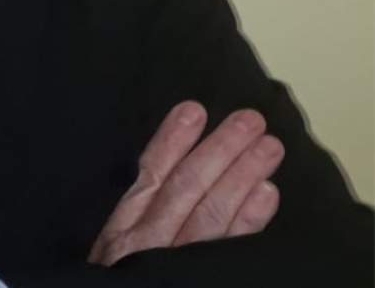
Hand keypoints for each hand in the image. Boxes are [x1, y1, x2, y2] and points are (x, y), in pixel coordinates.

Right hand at [88, 100, 283, 265]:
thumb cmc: (115, 283)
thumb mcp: (112, 250)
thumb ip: (138, 211)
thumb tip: (169, 162)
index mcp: (123, 229)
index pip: (151, 175)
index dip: (173, 140)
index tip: (195, 110)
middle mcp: (147, 243)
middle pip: (188, 188)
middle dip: (220, 150)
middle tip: (250, 120)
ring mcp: (173, 264)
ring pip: (211, 213)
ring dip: (242, 175)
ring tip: (267, 146)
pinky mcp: (194, 280)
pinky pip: (228, 249)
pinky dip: (249, 221)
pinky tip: (267, 194)